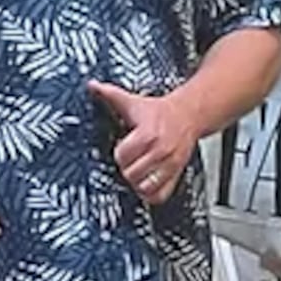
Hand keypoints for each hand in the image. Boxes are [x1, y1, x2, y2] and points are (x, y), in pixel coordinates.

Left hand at [89, 79, 197, 206]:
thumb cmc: (158, 111)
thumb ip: (110, 94)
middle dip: (126, 169)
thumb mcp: (132, 101)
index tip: (122, 149)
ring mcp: (170, 164)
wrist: (188, 115)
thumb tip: (92, 85)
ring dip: (137, 182)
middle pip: (132, 174)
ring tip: (137, 172)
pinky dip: (151, 194)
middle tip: (129, 161)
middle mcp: (161, 150)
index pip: (123, 156)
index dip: (119, 154)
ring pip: (146, 187)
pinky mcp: (177, 173)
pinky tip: (147, 183)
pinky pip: (161, 195)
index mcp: (148, 133)